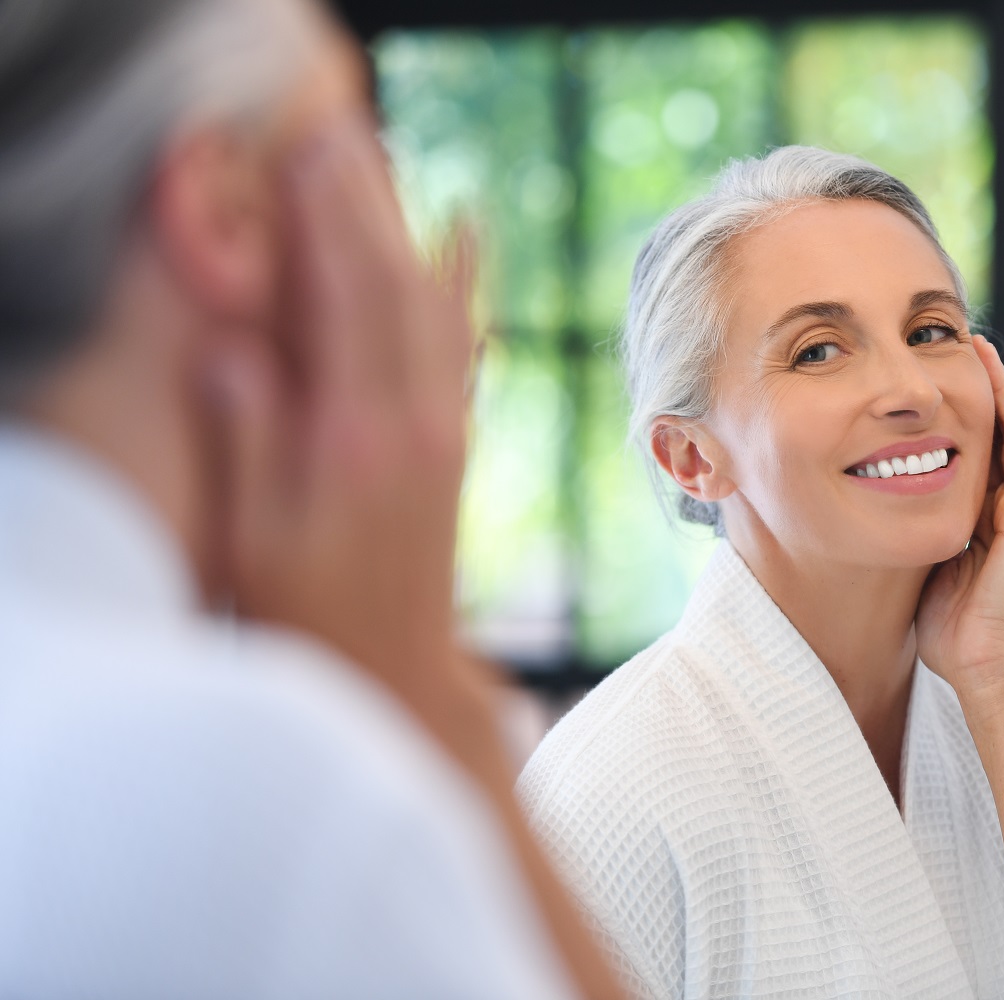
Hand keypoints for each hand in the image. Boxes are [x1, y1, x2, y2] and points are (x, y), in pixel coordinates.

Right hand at [201, 111, 478, 700]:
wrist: (399, 671)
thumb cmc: (308, 613)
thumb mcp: (254, 539)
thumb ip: (249, 440)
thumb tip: (236, 350)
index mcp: (356, 438)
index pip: (344, 304)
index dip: (327, 224)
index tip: (308, 157)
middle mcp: (415, 422)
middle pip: (396, 287)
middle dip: (367, 206)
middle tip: (342, 136)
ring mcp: (443, 430)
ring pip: (435, 307)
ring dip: (409, 230)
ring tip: (386, 167)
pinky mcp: (454, 442)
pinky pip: (460, 342)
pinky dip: (460, 284)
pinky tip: (463, 242)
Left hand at [915, 336, 1003, 698]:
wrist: (978, 664)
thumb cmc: (947, 627)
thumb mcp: (920, 562)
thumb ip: (910, 533)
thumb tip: (872, 512)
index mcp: (976, 514)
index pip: (971, 448)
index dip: (958, 409)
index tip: (936, 373)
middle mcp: (1002, 507)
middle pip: (994, 431)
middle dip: (980, 386)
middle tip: (962, 343)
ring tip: (987, 351)